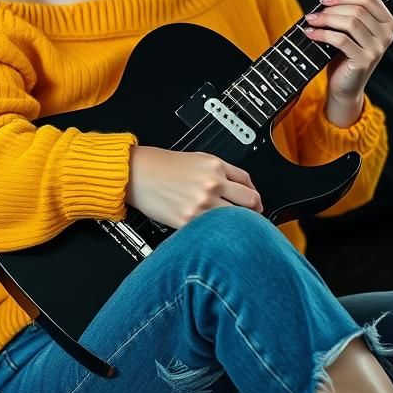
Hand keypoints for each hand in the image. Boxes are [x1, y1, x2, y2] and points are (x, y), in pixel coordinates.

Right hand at [126, 145, 262, 230]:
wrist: (137, 174)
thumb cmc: (162, 166)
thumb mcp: (198, 159)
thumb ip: (223, 172)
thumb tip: (243, 187)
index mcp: (215, 166)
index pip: (248, 183)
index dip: (255, 195)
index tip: (255, 203)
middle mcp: (211, 185)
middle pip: (250, 202)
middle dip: (255, 211)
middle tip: (252, 218)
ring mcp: (201, 204)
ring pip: (236, 220)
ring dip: (239, 225)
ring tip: (233, 227)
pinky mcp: (188, 221)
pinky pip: (213, 230)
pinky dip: (217, 232)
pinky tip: (213, 231)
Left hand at [302, 0, 392, 116]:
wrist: (345, 87)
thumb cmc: (345, 56)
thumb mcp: (351, 32)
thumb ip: (349, 14)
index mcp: (388, 23)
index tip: (325, 0)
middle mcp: (387, 34)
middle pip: (358, 9)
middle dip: (332, 9)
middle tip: (314, 14)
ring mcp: (378, 48)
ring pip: (351, 22)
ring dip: (326, 19)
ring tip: (311, 21)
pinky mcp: (364, 60)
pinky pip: (341, 40)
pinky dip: (323, 34)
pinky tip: (311, 34)